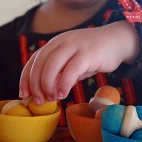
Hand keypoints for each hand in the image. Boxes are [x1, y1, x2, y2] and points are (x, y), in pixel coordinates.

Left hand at [19, 21, 139, 103]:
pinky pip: (71, 69)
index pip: (34, 61)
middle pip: (40, 63)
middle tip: (39, 100)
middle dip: (35, 85)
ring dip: (47, 85)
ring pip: (52, 65)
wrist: (117, 41)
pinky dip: (64, 84)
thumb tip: (47, 93)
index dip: (25, 78)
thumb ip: (60, 74)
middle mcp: (61, 41)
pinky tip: (63, 94)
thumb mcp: (72, 63)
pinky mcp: (88, 52)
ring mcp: (74, 45)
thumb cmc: (93, 55)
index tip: (24, 94)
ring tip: (51, 99)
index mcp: (55, 44)